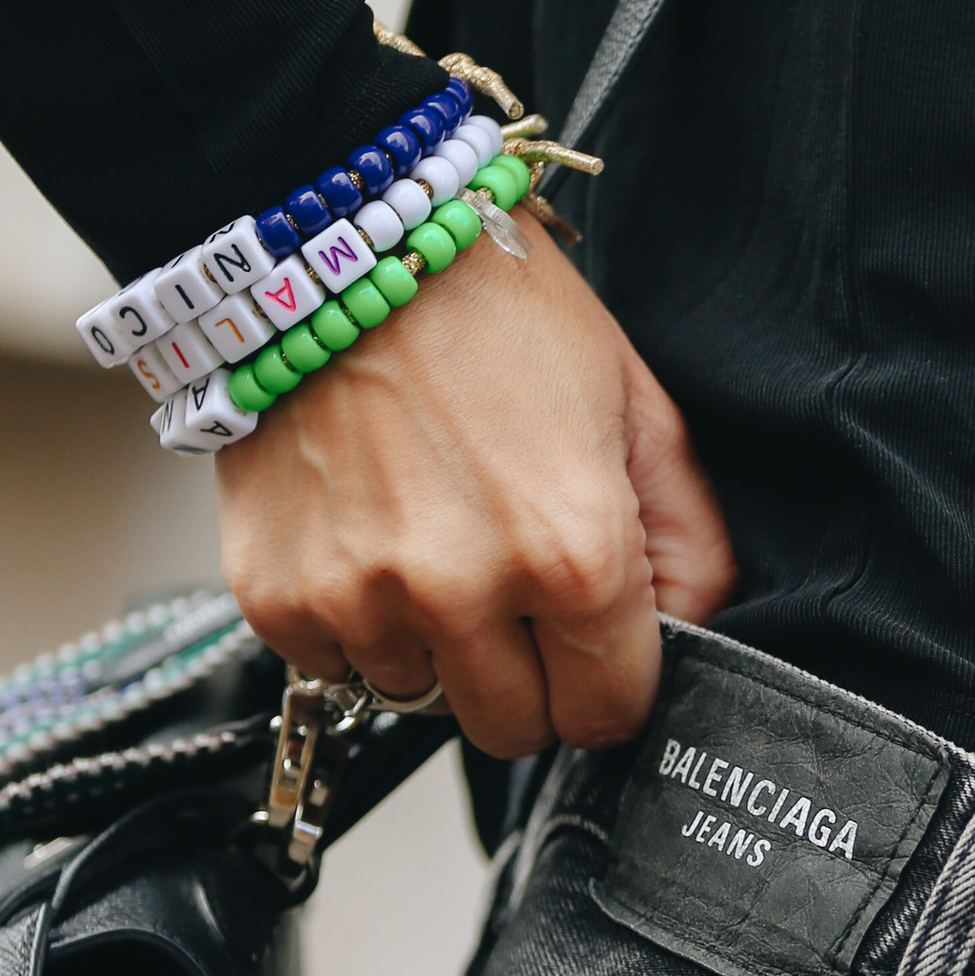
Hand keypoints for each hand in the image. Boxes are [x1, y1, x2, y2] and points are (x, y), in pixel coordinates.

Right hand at [216, 214, 737, 758]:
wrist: (338, 243)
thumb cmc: (495, 311)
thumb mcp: (636, 406)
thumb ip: (689, 540)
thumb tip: (696, 635)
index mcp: (572, 554)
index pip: (608, 715)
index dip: (609, 682)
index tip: (591, 642)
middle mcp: (462, 592)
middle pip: (514, 732)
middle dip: (527, 680)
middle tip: (512, 590)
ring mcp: (359, 599)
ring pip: (421, 702)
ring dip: (434, 648)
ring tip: (430, 540)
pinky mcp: (277, 596)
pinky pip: (334, 668)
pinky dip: (353, 624)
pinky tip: (366, 535)